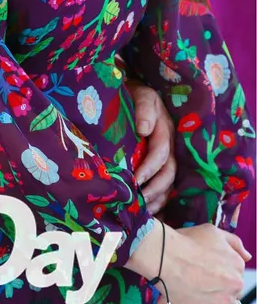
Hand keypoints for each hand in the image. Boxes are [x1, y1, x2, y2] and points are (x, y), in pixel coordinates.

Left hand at [126, 78, 175, 212]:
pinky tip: (147, 210)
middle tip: (138, 201)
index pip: (160, 153)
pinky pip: (166, 185)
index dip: (149, 168)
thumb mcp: (140, 95)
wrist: (133, 92)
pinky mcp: (161, 163)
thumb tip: (144, 129)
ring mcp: (167, 155)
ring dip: (157, 198)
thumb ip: (143, 109)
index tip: (135, 180)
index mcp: (164, 129)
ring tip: (143, 211)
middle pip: (168, 173)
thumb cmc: (134, 94)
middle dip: (154, 189)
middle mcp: (169, 145)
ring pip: (169, 182)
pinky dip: (158, 200)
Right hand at [158, 223, 248, 303]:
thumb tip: (247, 256)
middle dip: (220, 284)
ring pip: (224, 303)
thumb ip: (234, 242)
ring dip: (215, 298)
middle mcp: (235, 284)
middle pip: (232, 288)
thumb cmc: (187, 241)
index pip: (235, 272)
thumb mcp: (213, 231)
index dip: (221, 268)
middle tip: (201, 277)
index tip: (208, 266)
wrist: (166, 257)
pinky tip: (193, 296)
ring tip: (197, 288)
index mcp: (237, 264)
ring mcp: (223, 301)